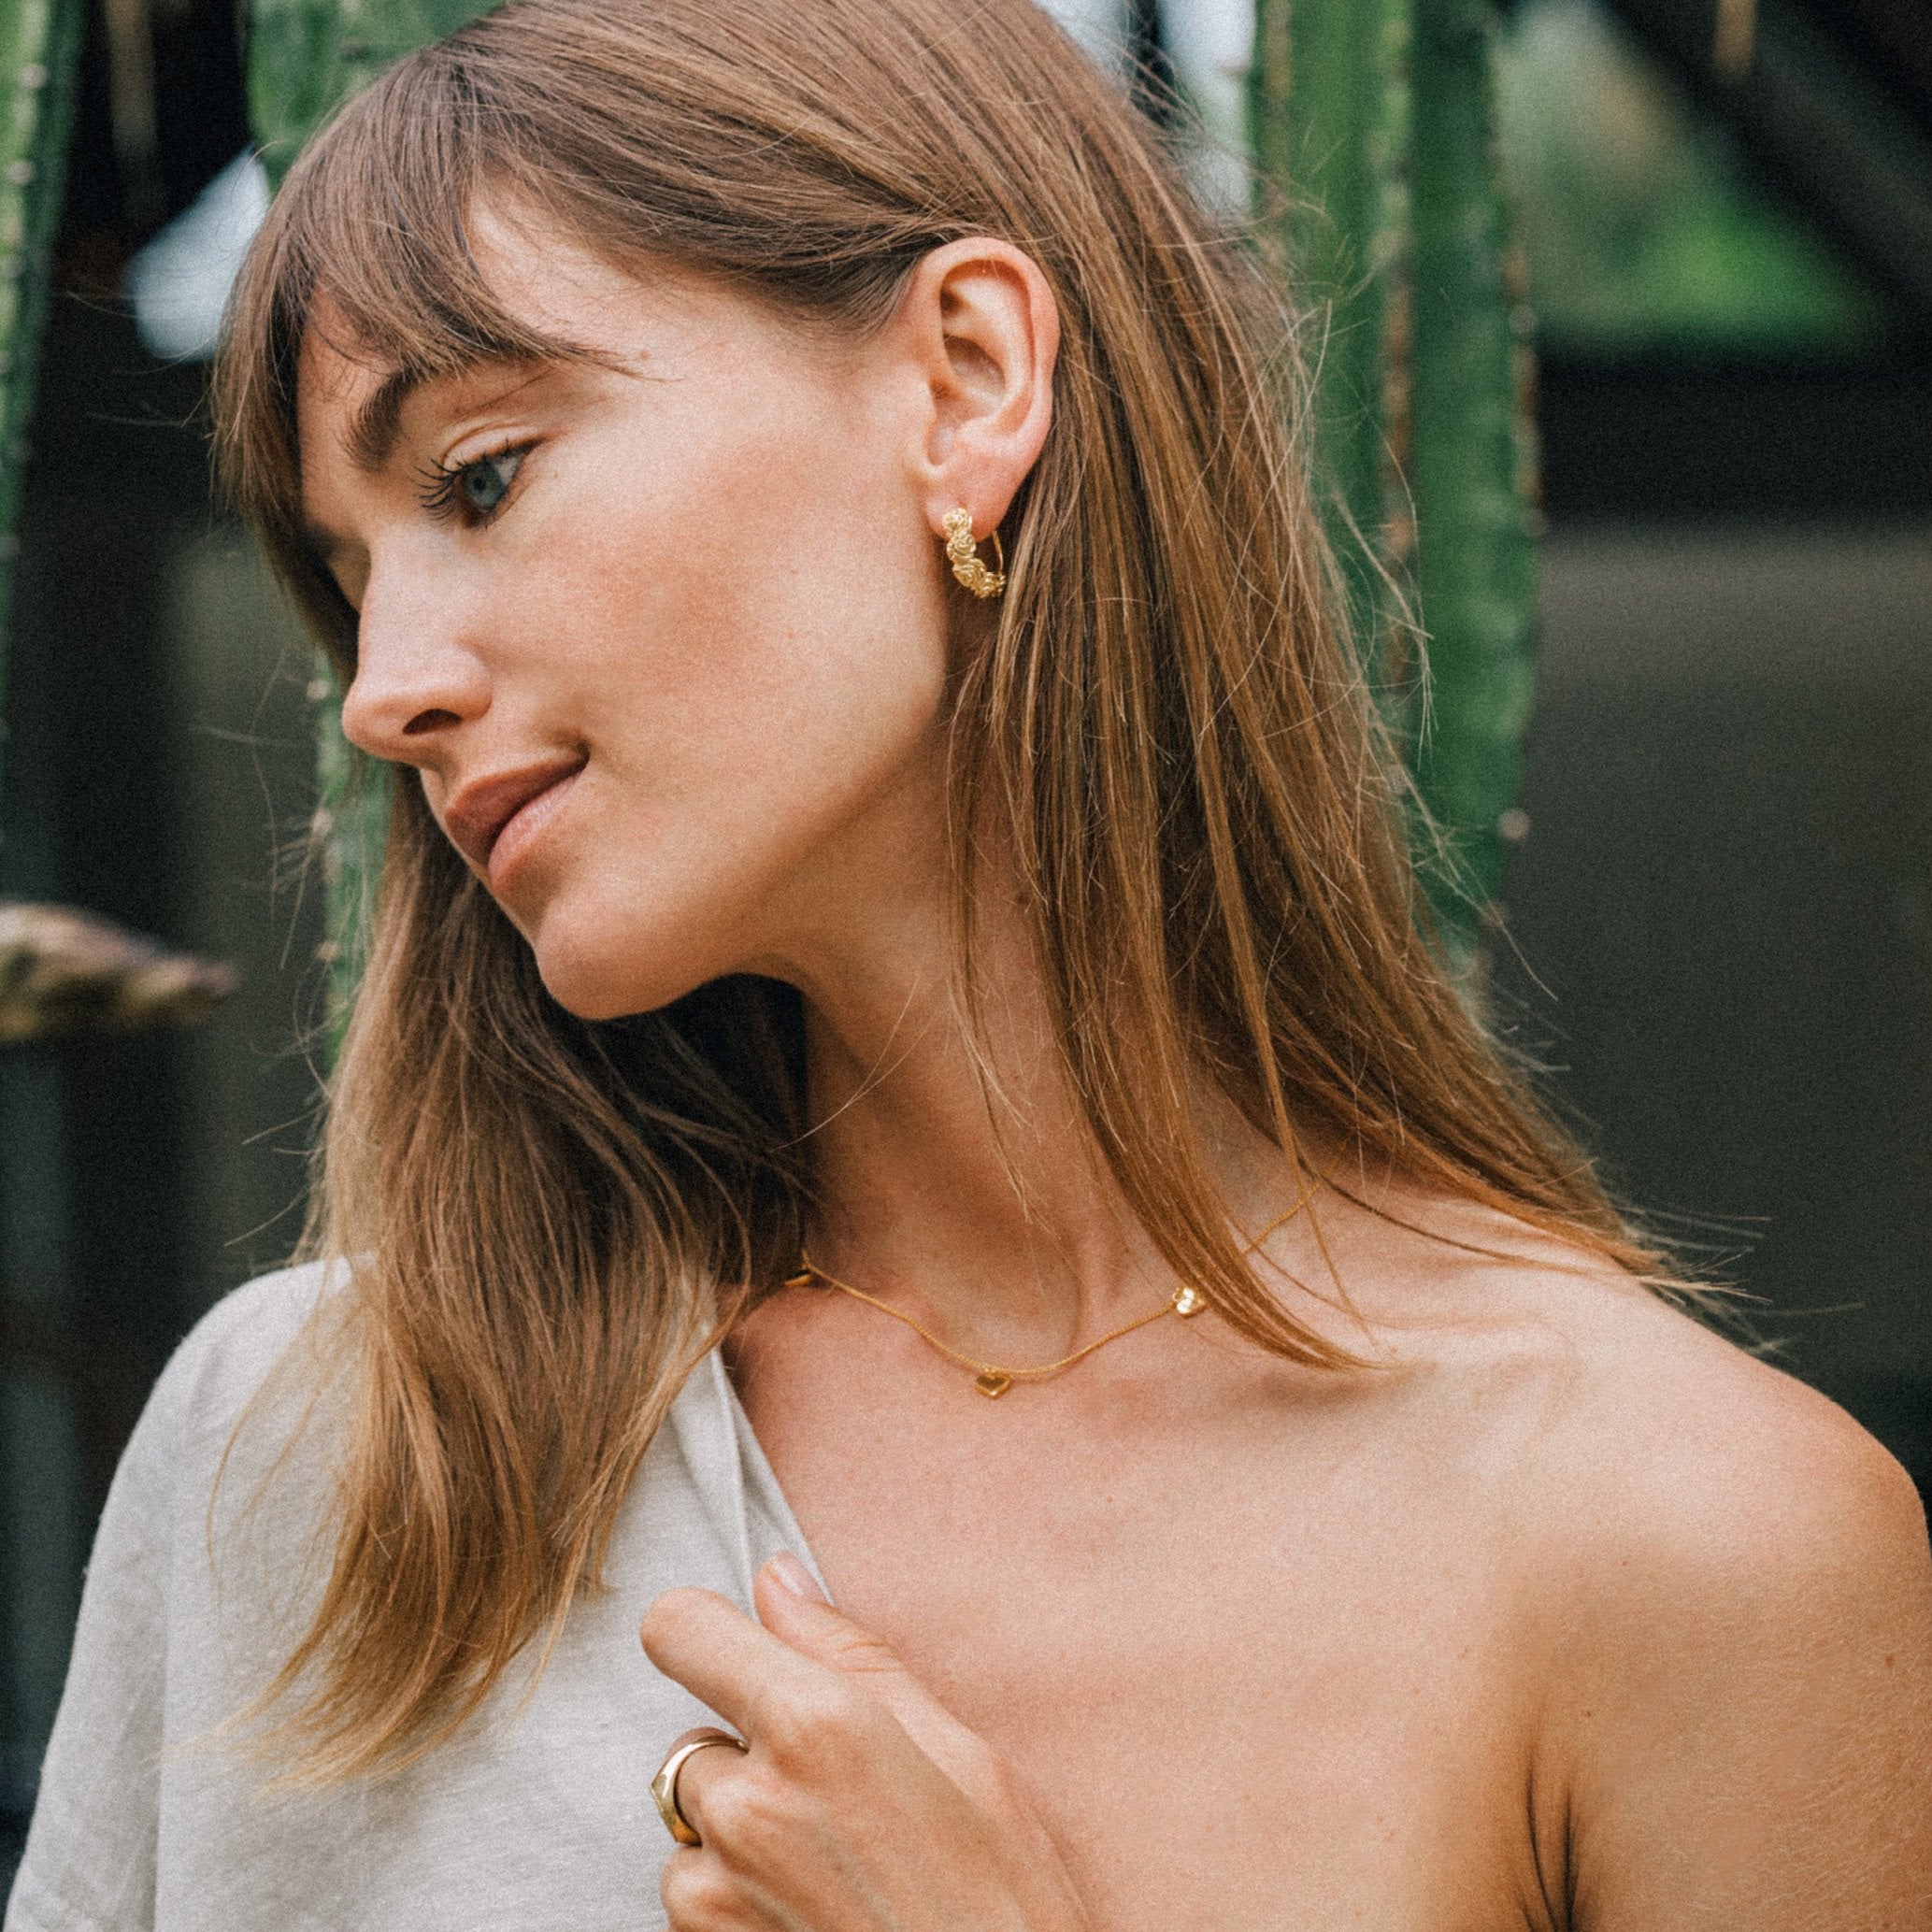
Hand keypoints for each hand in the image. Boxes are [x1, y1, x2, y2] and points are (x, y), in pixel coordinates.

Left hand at [639, 1554, 1091, 1931]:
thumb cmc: (1003, 1901)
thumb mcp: (960, 1752)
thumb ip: (852, 1655)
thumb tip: (778, 1580)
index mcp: (817, 1724)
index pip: (678, 1629)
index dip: (703, 1633)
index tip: (734, 1652)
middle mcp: (750, 1802)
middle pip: (694, 1732)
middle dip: (748, 1753)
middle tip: (834, 1797)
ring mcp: (716, 1888)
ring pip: (691, 1819)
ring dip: (738, 1831)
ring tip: (833, 1865)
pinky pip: (690, 1890)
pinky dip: (732, 1895)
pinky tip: (812, 1910)